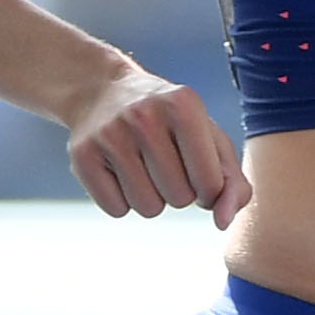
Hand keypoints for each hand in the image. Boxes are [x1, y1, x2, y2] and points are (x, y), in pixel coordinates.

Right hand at [62, 58, 246, 221]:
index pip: (211, 184)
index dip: (208, 188)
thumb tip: (223, 223)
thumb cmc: (170, 124)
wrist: (102, 91)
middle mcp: (144, 115)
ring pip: (148, 208)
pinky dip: (122, 200)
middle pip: (180, 199)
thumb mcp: (208, 139)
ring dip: (151, 198)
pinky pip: (116, 210)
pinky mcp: (82, 155)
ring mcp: (109, 135)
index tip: (196, 167)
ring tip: (142, 165)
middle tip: (163, 160)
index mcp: (183, 105)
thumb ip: (232, 183)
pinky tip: (118, 170)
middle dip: (179, 191)